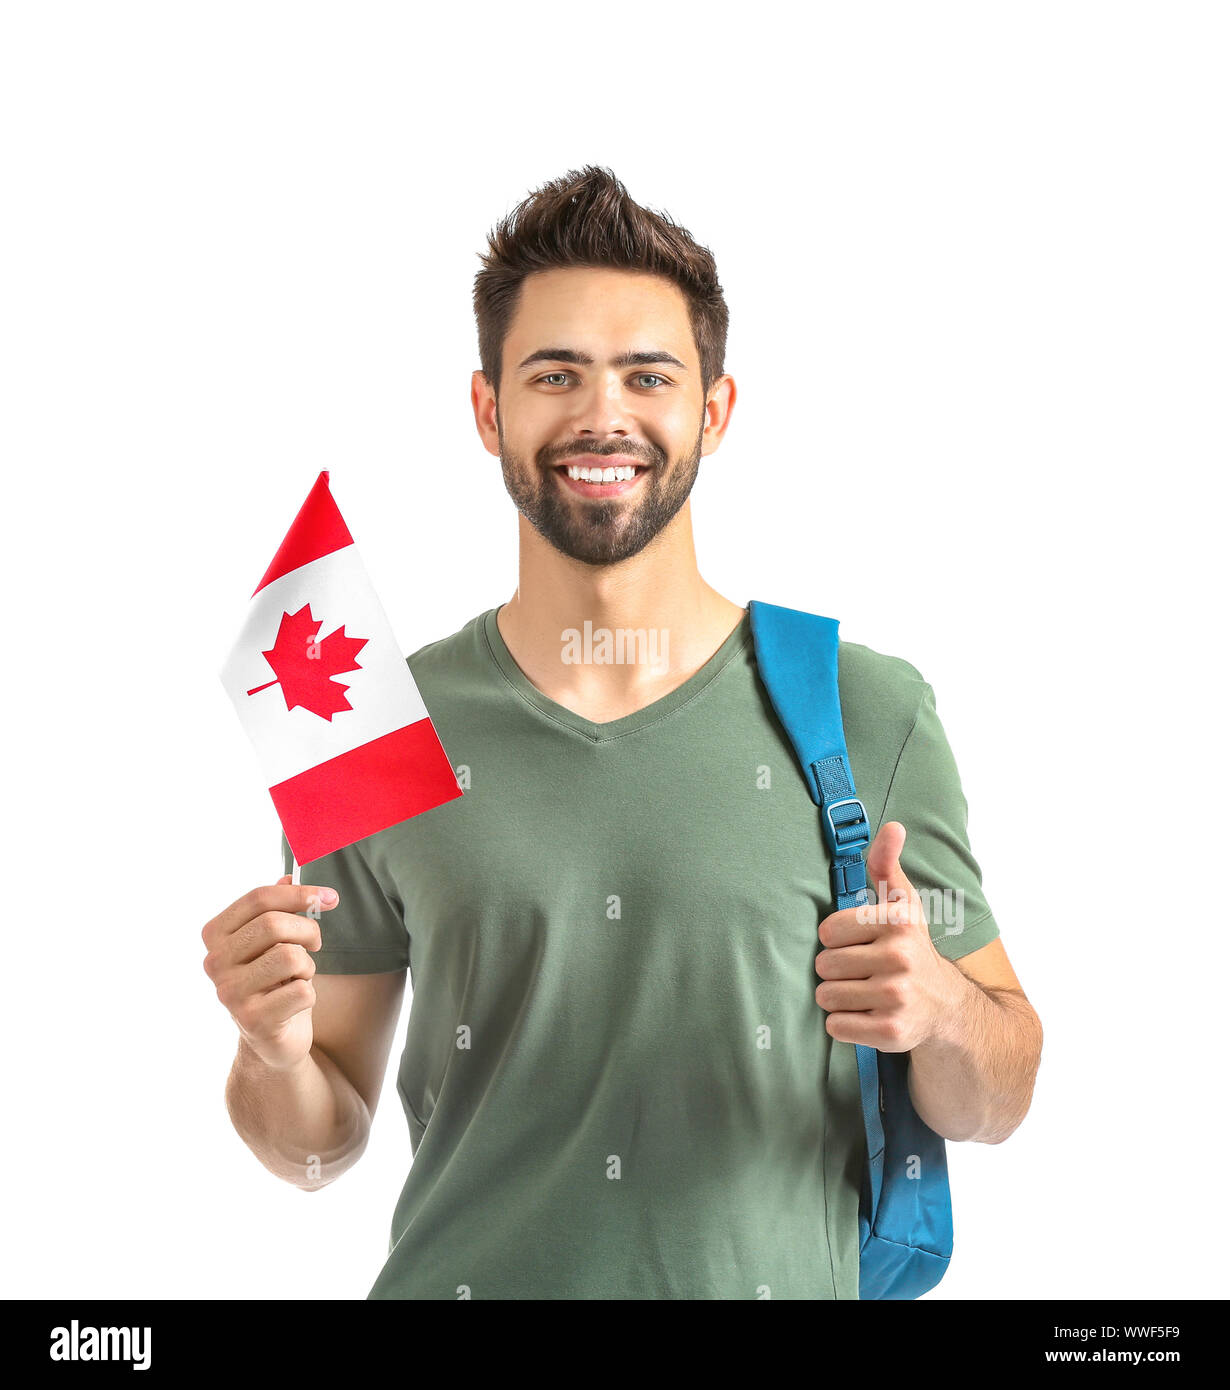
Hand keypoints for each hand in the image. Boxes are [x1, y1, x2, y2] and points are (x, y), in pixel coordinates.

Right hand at [202, 875, 336, 1069]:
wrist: (272, 1037)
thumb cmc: (274, 980)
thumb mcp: (272, 941)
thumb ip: (275, 908)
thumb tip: (288, 877)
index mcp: (215, 935)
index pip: (258, 898)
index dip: (300, 893)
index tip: (331, 897)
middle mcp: (214, 962)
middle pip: (274, 924)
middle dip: (308, 930)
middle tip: (314, 943)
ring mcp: (230, 993)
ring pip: (291, 956)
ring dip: (307, 966)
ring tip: (297, 977)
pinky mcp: (252, 1020)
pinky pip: (301, 990)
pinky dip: (308, 994)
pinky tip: (294, 1003)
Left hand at [814, 822, 960, 1050]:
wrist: (946, 1008)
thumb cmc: (911, 950)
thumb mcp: (903, 905)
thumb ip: (887, 865)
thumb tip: (893, 826)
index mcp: (898, 922)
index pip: (827, 932)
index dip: (837, 941)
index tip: (860, 945)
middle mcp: (900, 957)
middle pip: (824, 965)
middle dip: (836, 972)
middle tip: (863, 974)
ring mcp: (897, 997)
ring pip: (826, 996)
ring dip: (838, 998)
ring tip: (865, 994)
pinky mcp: (891, 1031)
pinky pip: (835, 1026)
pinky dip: (844, 1025)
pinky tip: (867, 1017)